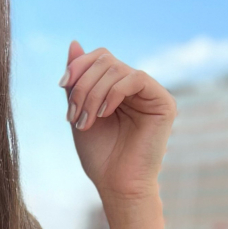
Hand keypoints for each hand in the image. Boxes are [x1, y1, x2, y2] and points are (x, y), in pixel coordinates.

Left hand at [60, 41, 174, 201]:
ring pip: (117, 69)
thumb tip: (74, 43)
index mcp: (117, 88)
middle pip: (106, 60)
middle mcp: (135, 87)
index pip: (99, 57)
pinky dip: (114, 92)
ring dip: (93, 93)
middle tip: (73, 115)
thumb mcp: (78, 113)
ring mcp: (151, 93)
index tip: (62, 85)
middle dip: (83, 85)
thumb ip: (76, 82)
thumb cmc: (100, 156)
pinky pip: (136, 78)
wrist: (116, 185)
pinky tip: (104, 114)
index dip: (79, 65)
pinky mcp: (164, 102)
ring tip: (85, 121)